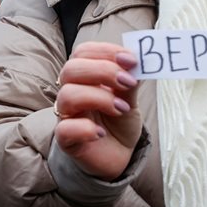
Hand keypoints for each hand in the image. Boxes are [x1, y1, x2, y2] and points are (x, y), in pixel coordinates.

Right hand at [54, 42, 140, 180]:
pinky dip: (85, 129)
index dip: (106, 52)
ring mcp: (66, 115)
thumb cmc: (119, 120)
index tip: (131, 60)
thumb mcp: (130, 98)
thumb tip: (141, 61)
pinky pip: (64, 129)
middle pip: (71, 69)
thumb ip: (131, 80)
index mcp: (85, 76)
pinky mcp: (66, 140)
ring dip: (99, 98)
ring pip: (68, 95)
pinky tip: (101, 133)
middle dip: (103, 71)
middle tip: (128, 82)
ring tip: (122, 109)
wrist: (118, 153)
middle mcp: (71, 92)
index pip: (83, 52)